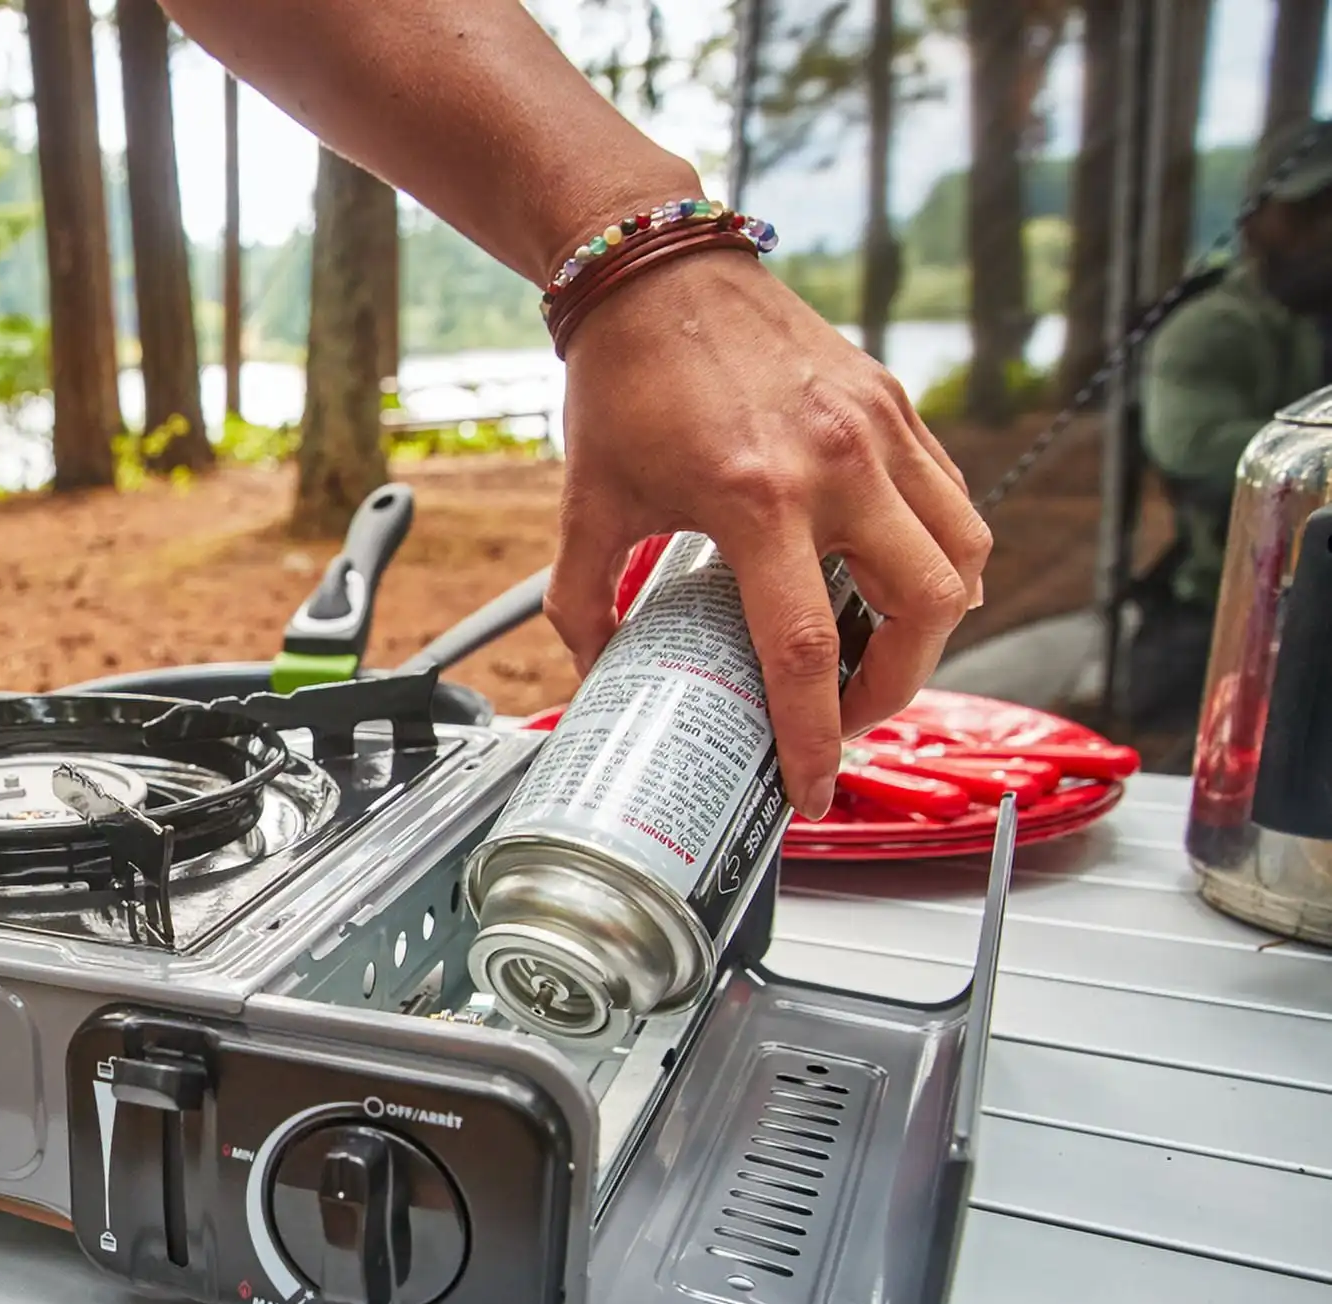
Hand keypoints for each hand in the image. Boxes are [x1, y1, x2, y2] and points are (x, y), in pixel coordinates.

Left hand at [546, 249, 990, 817]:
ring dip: (933, 626)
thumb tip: (595, 676)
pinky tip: (892, 583)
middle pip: (922, 614)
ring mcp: (880, 431)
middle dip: (894, 690)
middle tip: (843, 717)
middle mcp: (836, 464)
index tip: (810, 787)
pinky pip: (953, 503)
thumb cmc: (623, 382)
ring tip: (873, 656)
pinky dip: (941, 558)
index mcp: (754, 498)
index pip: (804, 649)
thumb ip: (584, 603)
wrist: (658, 272)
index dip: (813, 735)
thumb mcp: (587, 506)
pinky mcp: (899, 407)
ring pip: (964, 559)